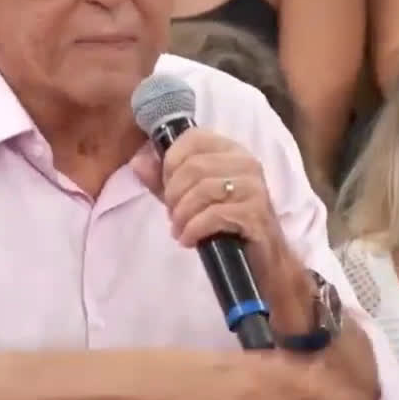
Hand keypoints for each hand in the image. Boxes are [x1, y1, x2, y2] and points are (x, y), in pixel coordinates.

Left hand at [131, 128, 286, 277]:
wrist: (261, 261)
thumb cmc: (224, 225)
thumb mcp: (188, 197)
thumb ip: (162, 179)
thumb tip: (137, 161)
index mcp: (231, 150)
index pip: (193, 138)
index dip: (171, 162)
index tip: (167, 187)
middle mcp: (246, 163)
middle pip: (193, 167)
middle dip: (173, 195)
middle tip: (173, 215)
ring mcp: (254, 188)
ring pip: (202, 190)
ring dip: (182, 215)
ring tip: (180, 229)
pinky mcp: (255, 213)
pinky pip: (213, 215)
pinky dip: (193, 229)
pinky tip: (189, 240)